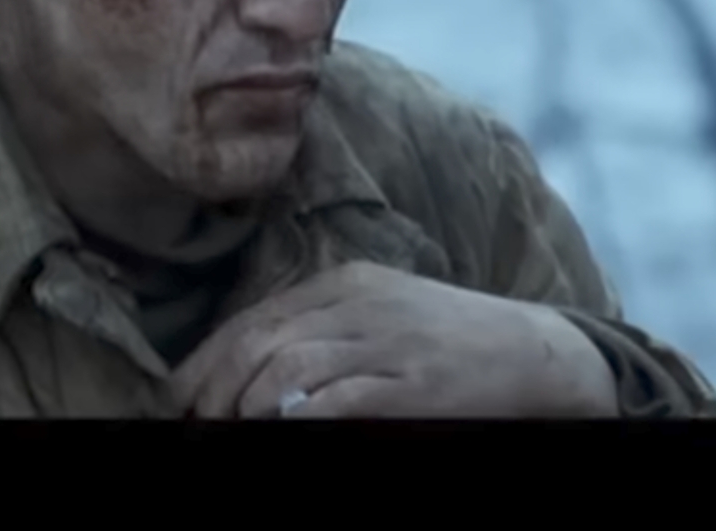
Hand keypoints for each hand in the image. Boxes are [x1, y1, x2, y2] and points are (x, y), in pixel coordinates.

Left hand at [171, 261, 620, 417]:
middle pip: (257, 342)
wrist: (537, 354)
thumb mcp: (382, 314)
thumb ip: (321, 331)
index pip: (252, 319)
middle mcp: (360, 305)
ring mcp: (388, 343)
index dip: (203, 364)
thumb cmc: (450, 342)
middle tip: (197, 426)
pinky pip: (339, 399)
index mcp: (346, 283)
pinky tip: (285, 428)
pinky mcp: (416, 384)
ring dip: (246, 408)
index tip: (177, 401)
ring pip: (287, 367)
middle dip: (213, 391)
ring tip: (233, 432)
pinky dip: (300, 417)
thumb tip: (247, 372)